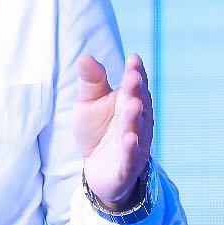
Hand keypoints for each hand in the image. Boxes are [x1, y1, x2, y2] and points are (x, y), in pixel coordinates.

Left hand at [74, 52, 153, 207]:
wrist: (96, 167)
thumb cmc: (97, 129)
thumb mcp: (89, 102)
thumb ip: (91, 82)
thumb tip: (84, 57)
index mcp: (130, 101)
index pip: (136, 84)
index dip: (136, 72)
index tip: (133, 59)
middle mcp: (138, 121)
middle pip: (139, 104)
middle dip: (136, 92)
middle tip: (133, 78)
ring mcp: (136, 144)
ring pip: (137, 130)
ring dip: (135, 118)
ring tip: (133, 105)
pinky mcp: (127, 166)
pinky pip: (131, 158)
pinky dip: (132, 149)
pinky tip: (131, 139)